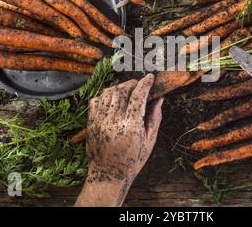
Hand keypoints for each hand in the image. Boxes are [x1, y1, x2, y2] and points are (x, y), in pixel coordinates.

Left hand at [75, 74, 163, 206]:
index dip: (145, 83)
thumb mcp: (149, 141)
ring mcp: (100, 121)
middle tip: (138, 84)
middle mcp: (114, 121)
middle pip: (121, 90)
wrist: (108, 174)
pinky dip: (104, 95)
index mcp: (131, 126)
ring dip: (118, 87)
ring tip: (126, 89)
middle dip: (132, 83)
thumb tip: (160, 99)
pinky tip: (112, 98)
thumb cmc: (132, 160)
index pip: (138, 95)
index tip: (150, 77)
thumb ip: (154, 117)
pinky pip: (96, 101)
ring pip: (108, 93)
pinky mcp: (91, 123)